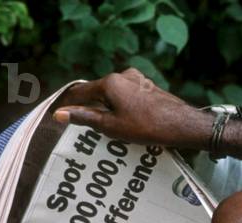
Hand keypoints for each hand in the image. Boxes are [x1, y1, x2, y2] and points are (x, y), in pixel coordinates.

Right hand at [53, 69, 211, 148]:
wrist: (183, 125)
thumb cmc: (147, 127)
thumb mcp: (111, 126)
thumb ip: (85, 118)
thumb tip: (60, 114)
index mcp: (110, 82)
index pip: (80, 91)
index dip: (67, 104)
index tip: (57, 114)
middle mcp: (123, 75)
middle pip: (97, 91)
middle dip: (87, 106)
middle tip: (77, 123)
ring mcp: (138, 80)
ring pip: (113, 93)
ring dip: (105, 107)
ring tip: (100, 126)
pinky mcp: (149, 87)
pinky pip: (127, 96)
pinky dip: (119, 107)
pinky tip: (122, 121)